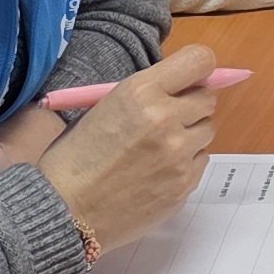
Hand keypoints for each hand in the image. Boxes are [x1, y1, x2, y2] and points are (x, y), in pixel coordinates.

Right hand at [32, 46, 224, 252]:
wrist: (66, 212)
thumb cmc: (74, 158)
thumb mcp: (103, 108)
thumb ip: (145, 95)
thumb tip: (180, 89)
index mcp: (141, 92)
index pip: (199, 61)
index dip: (199, 69)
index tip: (191, 79)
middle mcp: (166, 119)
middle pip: (207, 98)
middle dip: (191, 105)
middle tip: (168, 119)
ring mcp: (179, 155)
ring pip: (206, 131)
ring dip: (189, 135)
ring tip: (157, 150)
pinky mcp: (184, 185)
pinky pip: (200, 162)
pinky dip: (185, 164)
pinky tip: (156, 173)